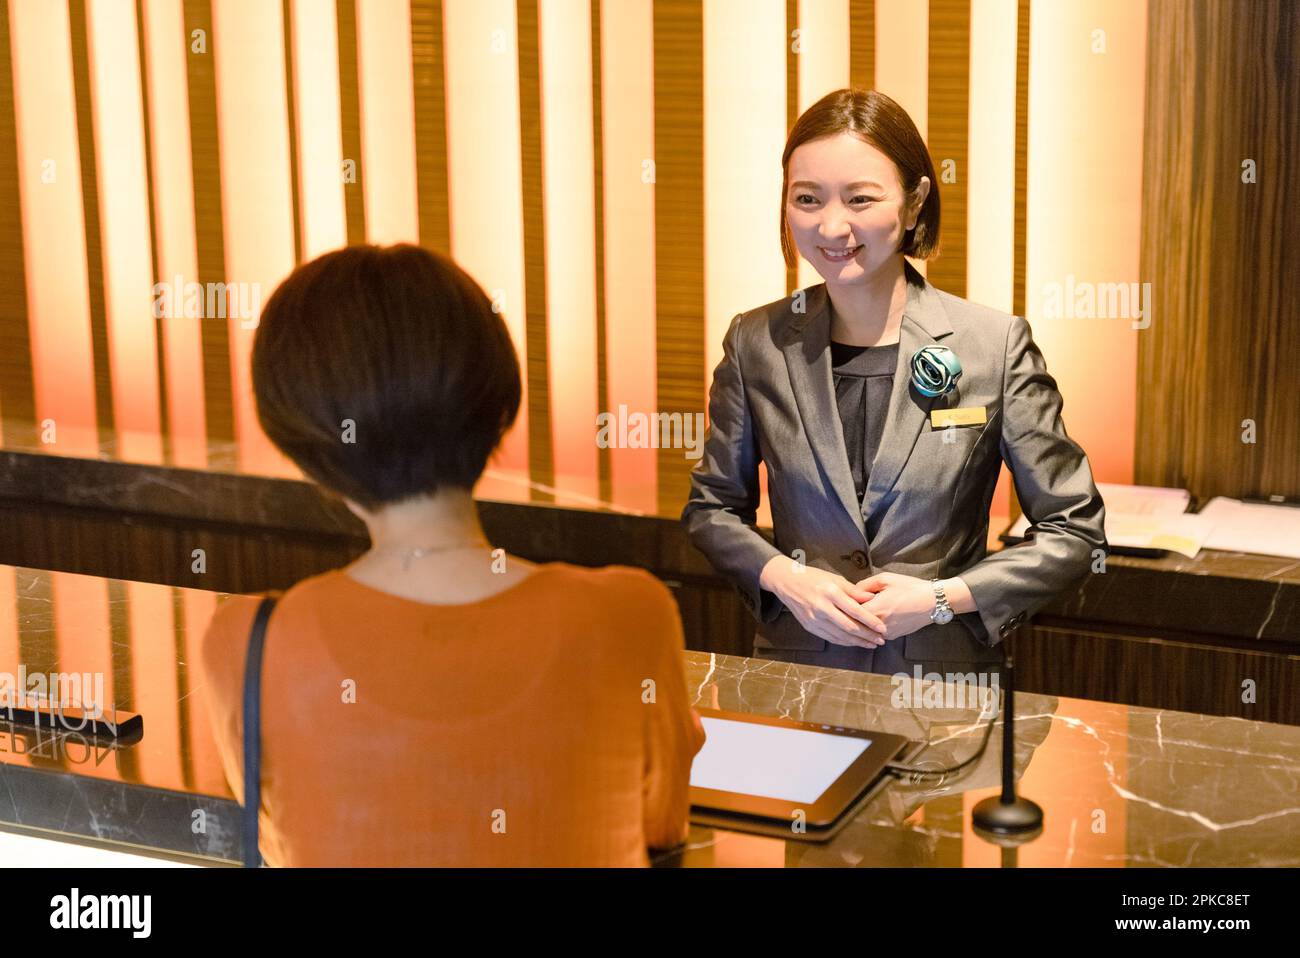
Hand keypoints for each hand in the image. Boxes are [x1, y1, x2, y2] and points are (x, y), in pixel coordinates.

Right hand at [760, 556, 884, 647]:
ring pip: (840, 636)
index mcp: (830, 592)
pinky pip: (830, 637)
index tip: (882, 628)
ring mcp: (814, 619)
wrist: (787, 582)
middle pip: (849, 627)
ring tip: (871, 644)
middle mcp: (821, 607)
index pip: (854, 611)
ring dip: (857, 642)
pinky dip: (844, 642)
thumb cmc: (814, 578)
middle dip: (867, 636)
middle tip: (880, 640)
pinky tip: (854, 642)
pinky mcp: (809, 626)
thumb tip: (873, 599)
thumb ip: (854, 591)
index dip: (870, 621)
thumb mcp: (835, 579)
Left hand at [852, 572, 938, 641]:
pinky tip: (873, 617)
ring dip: (860, 623)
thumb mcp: (885, 579)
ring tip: (859, 612)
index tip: (841, 601)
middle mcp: (878, 626)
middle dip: (849, 616)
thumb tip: (852, 592)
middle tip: (844, 609)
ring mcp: (886, 634)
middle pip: (855, 624)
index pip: (849, 613)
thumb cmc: (910, 588)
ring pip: (865, 630)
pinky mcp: (893, 636)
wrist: (933, 602)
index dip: (844, 606)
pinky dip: (871, 628)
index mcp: (874, 610)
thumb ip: (864, 585)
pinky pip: (876, 633)